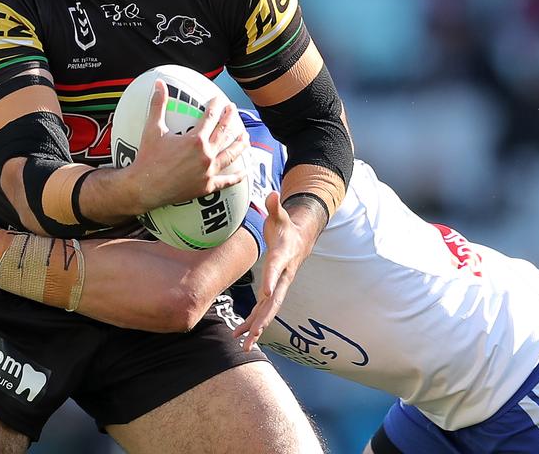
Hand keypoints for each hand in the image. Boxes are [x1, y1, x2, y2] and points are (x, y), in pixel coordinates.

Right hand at [129, 80, 248, 210]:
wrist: (145, 187)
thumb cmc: (147, 158)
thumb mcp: (152, 129)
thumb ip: (158, 104)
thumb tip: (159, 83)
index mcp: (195, 139)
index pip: (211, 117)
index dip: (216, 106)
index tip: (219, 99)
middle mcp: (206, 155)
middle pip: (224, 133)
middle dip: (230, 119)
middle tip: (233, 110)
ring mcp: (208, 171)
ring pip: (231, 155)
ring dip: (240, 144)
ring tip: (245, 137)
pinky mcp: (207, 186)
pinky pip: (227, 181)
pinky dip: (237, 177)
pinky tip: (244, 172)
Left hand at [232, 192, 319, 350]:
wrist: (299, 239)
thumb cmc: (285, 226)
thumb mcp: (280, 215)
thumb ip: (275, 206)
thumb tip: (271, 193)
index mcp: (282, 257)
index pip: (276, 269)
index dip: (271, 279)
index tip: (265, 292)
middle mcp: (282, 276)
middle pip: (274, 300)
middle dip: (264, 318)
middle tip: (254, 333)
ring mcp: (278, 286)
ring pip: (268, 312)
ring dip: (256, 329)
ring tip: (244, 345)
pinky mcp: (272, 291)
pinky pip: (262, 311)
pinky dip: (252, 324)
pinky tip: (239, 336)